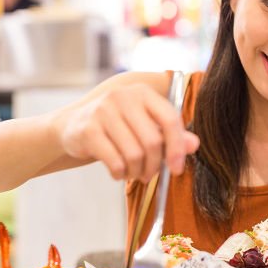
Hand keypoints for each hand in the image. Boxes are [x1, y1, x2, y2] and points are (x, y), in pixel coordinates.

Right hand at [57, 84, 199, 181]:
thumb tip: (194, 145)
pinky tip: (117, 172)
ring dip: (136, 172)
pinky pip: (114, 161)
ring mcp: (103, 111)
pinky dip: (120, 174)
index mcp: (142, 93)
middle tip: (148, 175)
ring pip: (133, 154)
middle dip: (154, 166)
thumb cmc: (116, 128)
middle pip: (152, 141)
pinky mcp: (88, 129)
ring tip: (132, 173)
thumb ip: (170, 135)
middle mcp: (123, 96)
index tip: (177, 169)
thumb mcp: (144, 127)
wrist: (73, 126)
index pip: (169, 118)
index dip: (177, 147)